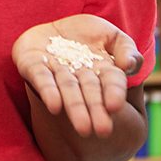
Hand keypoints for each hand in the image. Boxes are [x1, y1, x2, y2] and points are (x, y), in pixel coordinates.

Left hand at [12, 14, 142, 137]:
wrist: (52, 29)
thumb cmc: (89, 35)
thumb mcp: (113, 36)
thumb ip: (126, 49)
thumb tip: (128, 65)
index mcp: (101, 71)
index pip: (111, 82)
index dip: (113, 93)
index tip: (115, 107)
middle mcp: (78, 76)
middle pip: (88, 92)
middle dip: (95, 109)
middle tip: (102, 131)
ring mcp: (55, 72)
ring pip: (66, 89)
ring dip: (74, 107)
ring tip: (82, 128)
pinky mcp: (32, 66)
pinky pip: (40, 79)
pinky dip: (48, 91)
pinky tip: (54, 105)